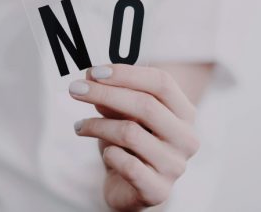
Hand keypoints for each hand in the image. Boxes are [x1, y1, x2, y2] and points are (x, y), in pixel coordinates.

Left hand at [69, 64, 199, 210]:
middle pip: (145, 105)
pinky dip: (108, 154)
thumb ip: (113, 95)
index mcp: (184, 112)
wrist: (134, 183)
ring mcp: (175, 165)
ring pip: (130, 133)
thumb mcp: (123, 113)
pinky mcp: (159, 190)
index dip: (126, 73)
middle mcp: (186, 137)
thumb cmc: (131, 141)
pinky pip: (127, 165)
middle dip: (104, 94)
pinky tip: (104, 153)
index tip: (94, 71)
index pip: (161, 82)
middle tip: (75, 89)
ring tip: (80, 125)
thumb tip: (91, 76)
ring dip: (97, 125)